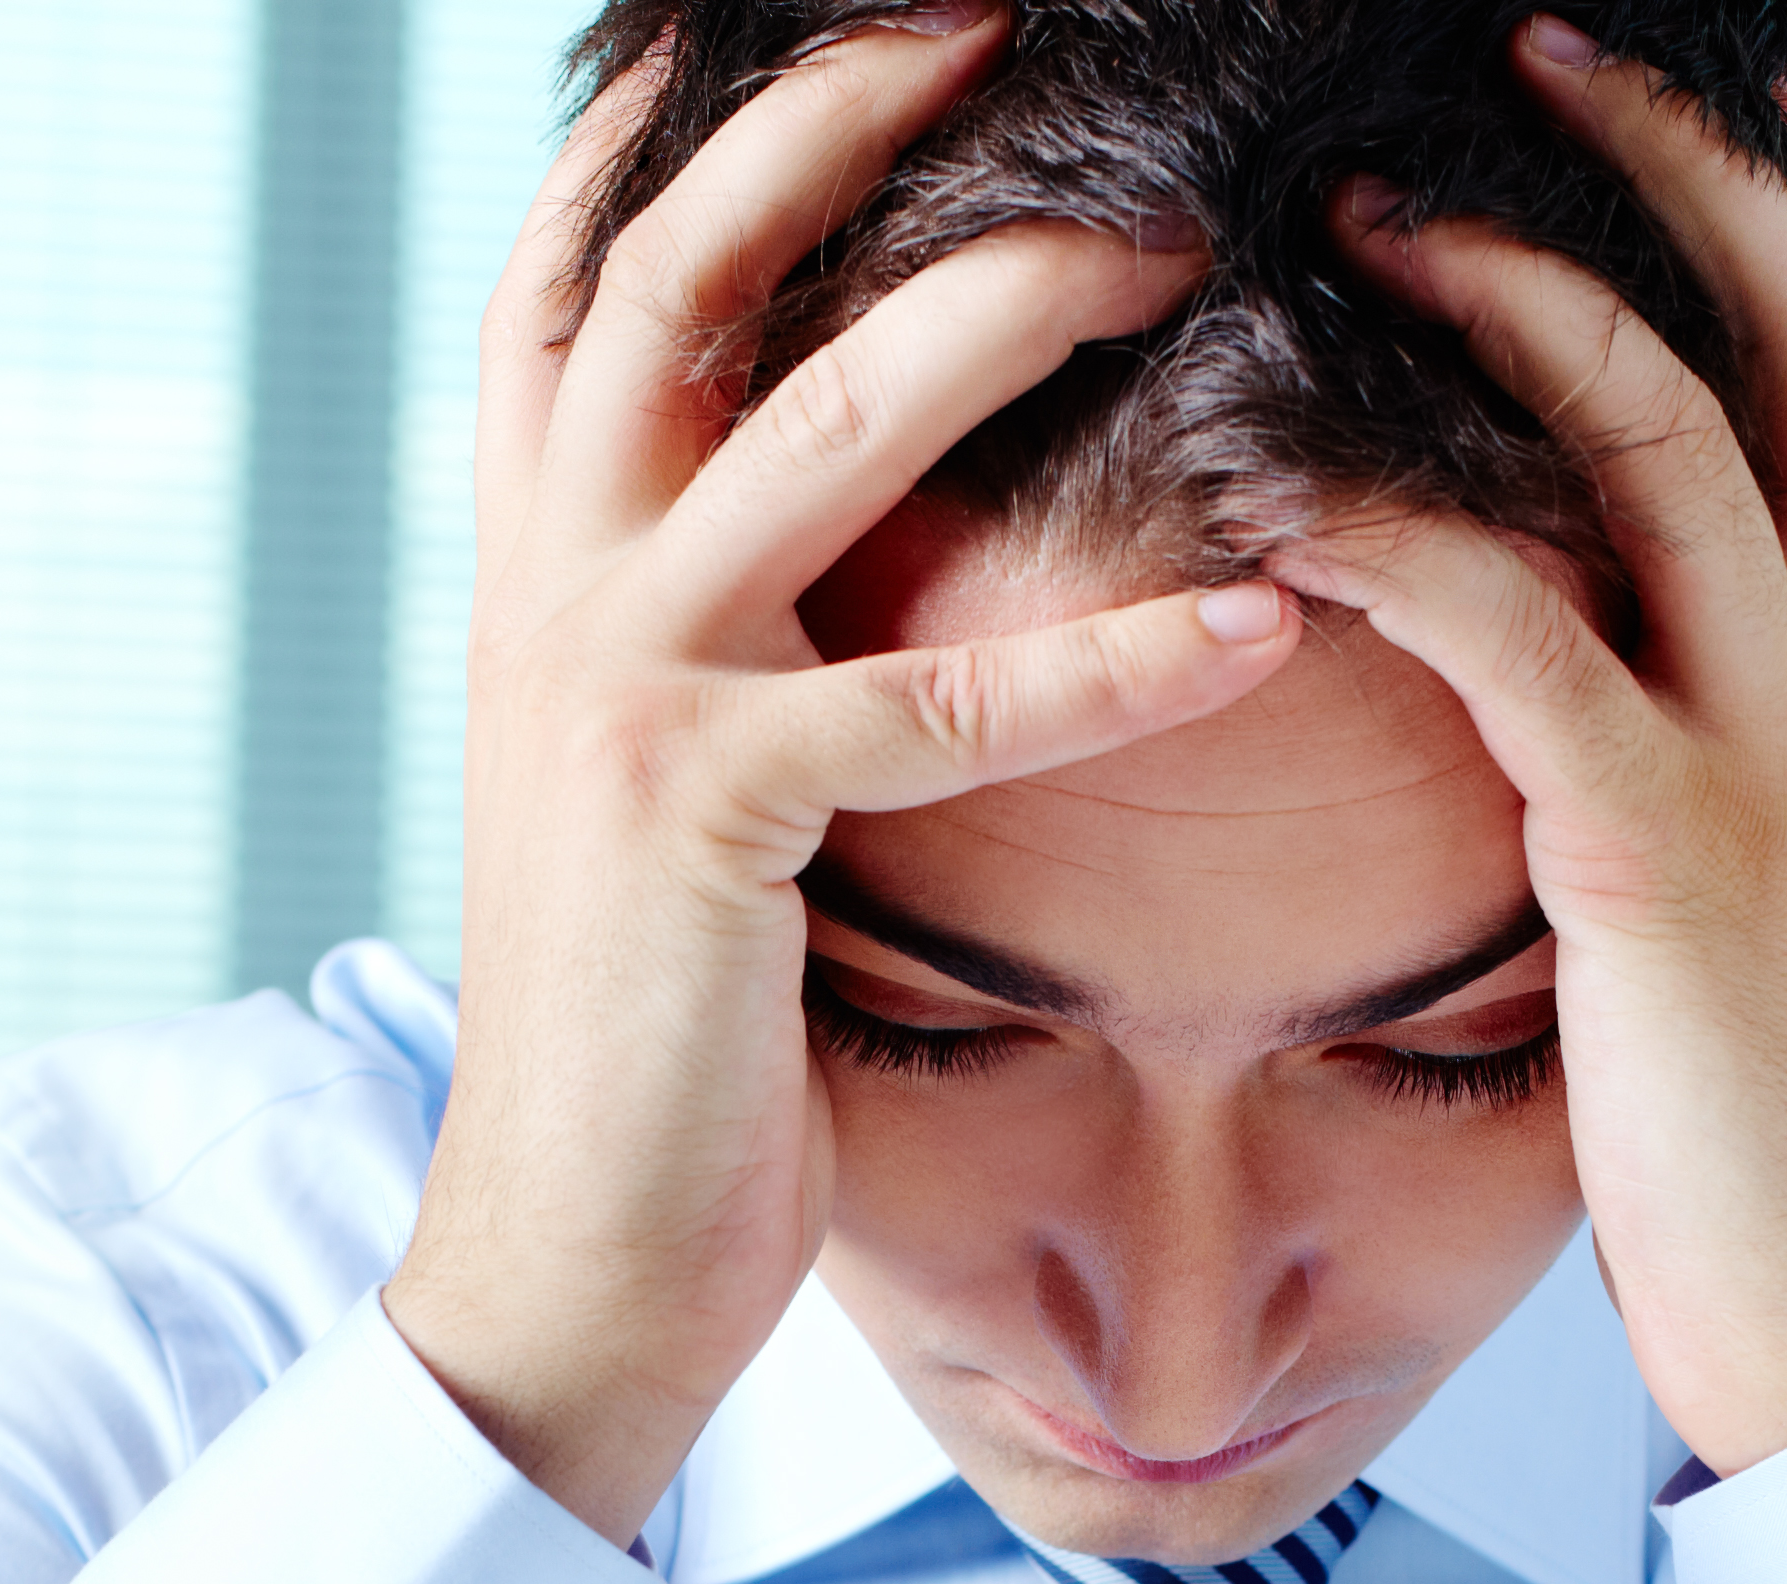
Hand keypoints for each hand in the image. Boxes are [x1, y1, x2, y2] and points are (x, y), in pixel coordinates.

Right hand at [386, 0, 1302, 1545]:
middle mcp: (550, 586)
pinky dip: (1113, 654)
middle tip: (995, 15)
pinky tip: (1256, 613)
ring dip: (1000, 306)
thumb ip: (706, 625)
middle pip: (682, 267)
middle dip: (836, 112)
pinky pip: (943, 700)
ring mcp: (618, 691)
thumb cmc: (654, 1032)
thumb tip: (813, 504)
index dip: (672, 124)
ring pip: (815, 421)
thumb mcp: (649, 778)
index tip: (785, 16)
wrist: (565, 1256)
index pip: (576, 271)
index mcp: (530, 562)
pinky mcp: (712, 822)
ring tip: (1170, 243)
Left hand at [1290, 21, 1786, 1476]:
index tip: (1704, 57)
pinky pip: (1527, 638)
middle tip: (1531, 27)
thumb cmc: (1780, 1090)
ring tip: (1368, 200)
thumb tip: (1641, 610)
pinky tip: (1283, 487)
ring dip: (1518, 287)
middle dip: (1671, 146)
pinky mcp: (1660, 855)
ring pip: (1670, 432)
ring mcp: (1773, 744)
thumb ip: (1738, 704)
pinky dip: (1404, 538)